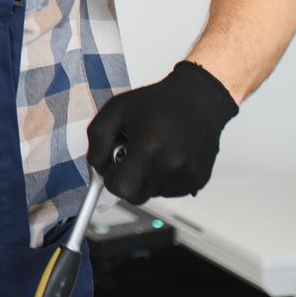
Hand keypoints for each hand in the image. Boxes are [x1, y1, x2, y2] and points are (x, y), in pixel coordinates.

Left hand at [87, 60, 238, 203]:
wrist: (198, 99)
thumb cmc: (157, 102)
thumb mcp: (116, 109)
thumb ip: (97, 138)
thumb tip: (96, 165)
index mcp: (149, 148)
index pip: (121, 189)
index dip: (112, 179)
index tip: (114, 164)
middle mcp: (171, 166)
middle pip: (137, 196)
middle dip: (128, 180)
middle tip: (132, 156)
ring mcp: (188, 176)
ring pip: (153, 193)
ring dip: (147, 178)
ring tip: (153, 150)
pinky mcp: (198, 180)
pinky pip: (171, 191)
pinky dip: (164, 178)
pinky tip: (168, 155)